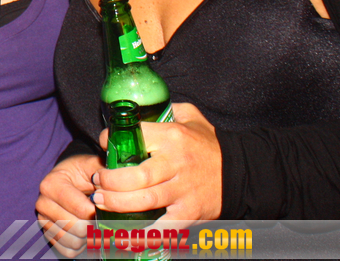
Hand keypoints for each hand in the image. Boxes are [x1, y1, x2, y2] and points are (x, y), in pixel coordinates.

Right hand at [36, 154, 99, 257]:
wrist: (68, 180)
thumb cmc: (81, 173)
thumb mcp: (90, 165)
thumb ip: (102, 171)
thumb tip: (115, 182)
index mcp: (52, 184)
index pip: (82, 210)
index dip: (99, 212)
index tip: (106, 207)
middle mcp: (43, 203)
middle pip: (77, 228)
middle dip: (94, 226)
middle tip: (102, 218)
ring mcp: (43, 221)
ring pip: (73, 242)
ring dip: (88, 238)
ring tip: (93, 224)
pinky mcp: (48, 234)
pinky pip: (68, 251)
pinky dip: (81, 247)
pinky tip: (85, 233)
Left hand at [93, 103, 221, 223]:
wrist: (242, 172)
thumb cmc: (209, 145)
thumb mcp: (190, 117)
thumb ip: (166, 110)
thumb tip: (139, 107)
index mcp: (173, 136)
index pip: (136, 136)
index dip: (113, 140)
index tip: (104, 144)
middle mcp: (177, 163)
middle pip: (136, 175)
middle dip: (110, 180)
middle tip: (97, 181)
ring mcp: (183, 190)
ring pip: (144, 200)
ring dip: (117, 203)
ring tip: (101, 200)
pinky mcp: (190, 212)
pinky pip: (164, 226)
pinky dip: (144, 233)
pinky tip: (125, 233)